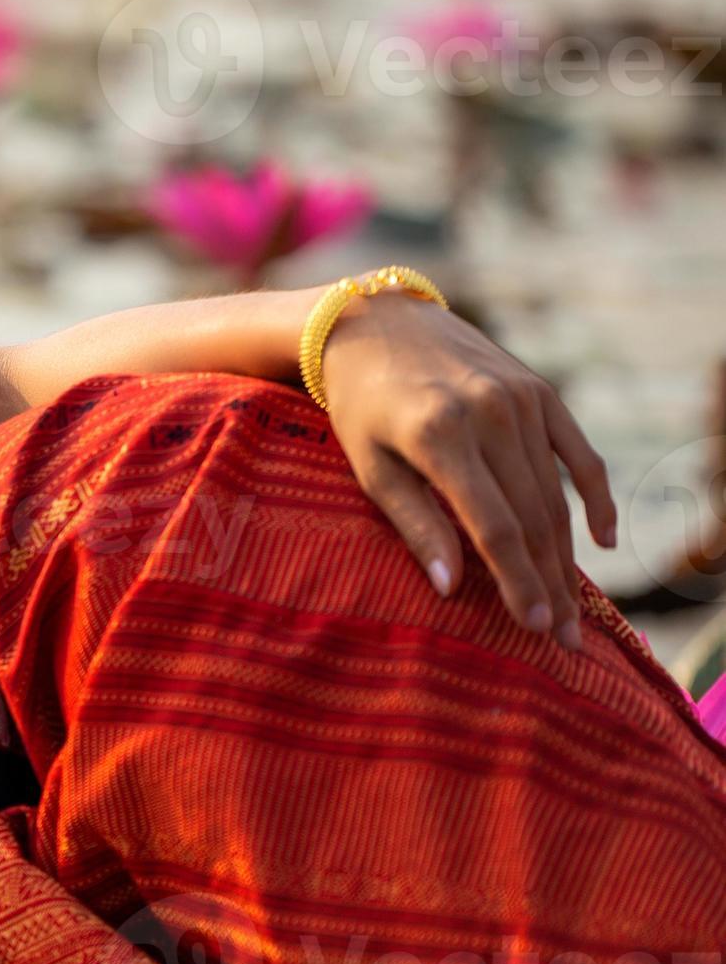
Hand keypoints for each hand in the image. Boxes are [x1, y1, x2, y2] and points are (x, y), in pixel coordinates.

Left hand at [317, 291, 616, 647]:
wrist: (374, 325)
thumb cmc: (360, 406)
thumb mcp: (369, 466)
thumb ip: (414, 523)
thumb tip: (450, 589)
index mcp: (441, 435)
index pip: (493, 525)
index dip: (516, 579)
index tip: (532, 625)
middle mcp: (490, 414)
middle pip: (533, 517)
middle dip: (550, 582)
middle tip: (563, 637)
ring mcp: (522, 399)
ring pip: (556, 493)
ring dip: (568, 554)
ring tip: (573, 607)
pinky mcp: (540, 391)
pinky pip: (579, 453)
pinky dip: (593, 497)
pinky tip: (602, 541)